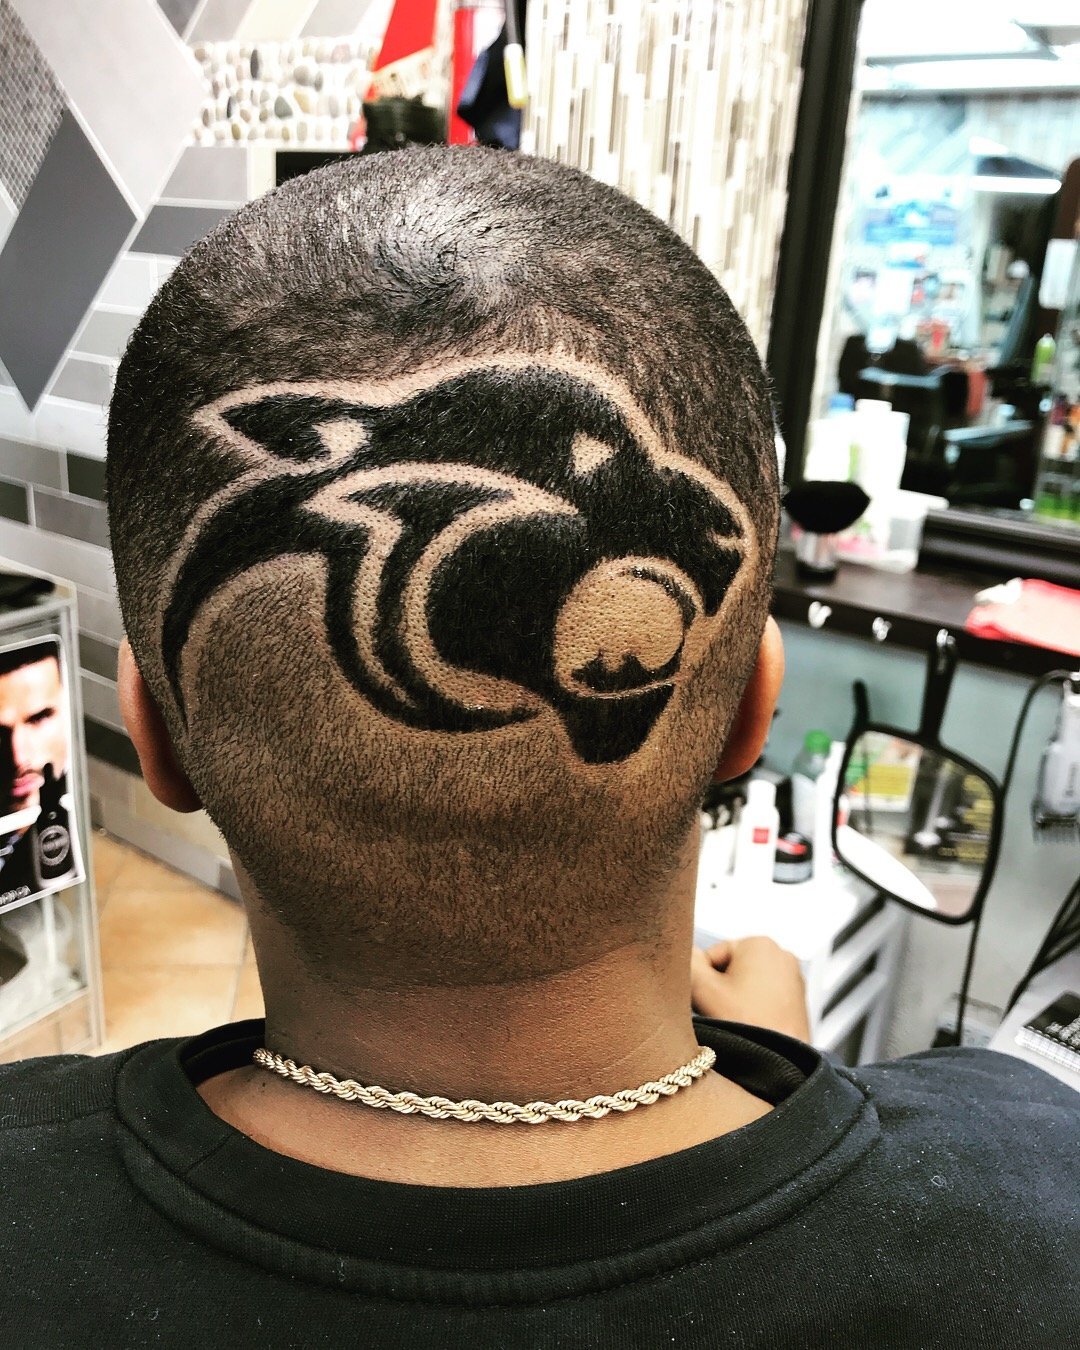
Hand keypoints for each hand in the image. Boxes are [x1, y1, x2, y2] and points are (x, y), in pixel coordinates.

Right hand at [690, 937, 810, 1041]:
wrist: (782, 1064)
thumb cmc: (748, 1027)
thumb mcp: (704, 989)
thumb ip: (687, 961)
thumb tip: (683, 950)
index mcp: (759, 942)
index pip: (711, 956)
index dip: (704, 981)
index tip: (709, 1002)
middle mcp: (781, 953)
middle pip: (730, 969)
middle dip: (721, 990)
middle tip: (722, 1013)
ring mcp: (793, 976)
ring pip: (746, 984)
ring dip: (735, 1001)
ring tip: (737, 1021)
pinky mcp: (797, 998)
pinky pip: (764, 997)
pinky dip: (753, 1009)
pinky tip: (752, 1025)